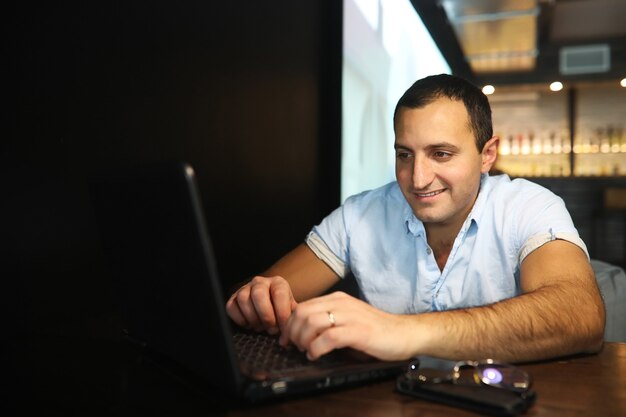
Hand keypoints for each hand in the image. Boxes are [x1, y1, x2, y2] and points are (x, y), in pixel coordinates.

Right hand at [226, 276, 296, 334]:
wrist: (270, 310)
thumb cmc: (281, 312)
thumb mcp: (291, 313)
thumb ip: (291, 322)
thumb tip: (285, 339)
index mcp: (278, 283)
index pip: (279, 293)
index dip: (282, 313)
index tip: (283, 328)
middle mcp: (260, 282)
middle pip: (259, 294)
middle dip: (266, 316)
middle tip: (271, 329)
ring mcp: (245, 289)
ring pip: (243, 298)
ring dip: (253, 318)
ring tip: (260, 327)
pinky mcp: (233, 298)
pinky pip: (231, 307)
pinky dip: (239, 319)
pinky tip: (249, 325)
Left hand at [279, 291, 410, 360]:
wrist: (405, 333)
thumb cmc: (377, 330)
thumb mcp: (349, 318)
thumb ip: (329, 319)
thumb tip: (302, 330)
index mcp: (338, 299)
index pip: (303, 306)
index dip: (289, 324)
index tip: (286, 339)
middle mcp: (342, 303)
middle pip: (303, 313)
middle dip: (292, 332)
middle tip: (294, 347)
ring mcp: (351, 316)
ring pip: (312, 323)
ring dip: (303, 340)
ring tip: (306, 351)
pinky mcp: (359, 332)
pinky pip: (328, 337)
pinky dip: (316, 348)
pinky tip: (316, 355)